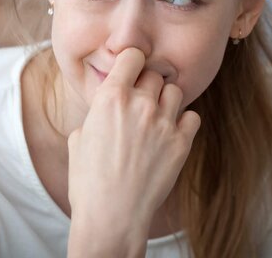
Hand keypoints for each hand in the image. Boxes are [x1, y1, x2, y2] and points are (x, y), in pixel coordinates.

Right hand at [66, 48, 200, 255]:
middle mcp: (140, 104)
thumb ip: (96, 114)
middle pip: (154, 74)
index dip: (132, 61)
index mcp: (111, 97)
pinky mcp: (181, 143)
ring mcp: (163, 122)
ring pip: (175, 92)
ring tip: (157, 117)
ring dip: (166, 100)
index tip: (132, 69)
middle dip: (148, 85)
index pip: (132, 55)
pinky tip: (172, 133)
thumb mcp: (78, 139)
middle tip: (141, 101)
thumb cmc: (88, 181)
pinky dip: (184, 122)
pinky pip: (192, 117)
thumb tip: (103, 110)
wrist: (112, 216)